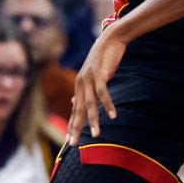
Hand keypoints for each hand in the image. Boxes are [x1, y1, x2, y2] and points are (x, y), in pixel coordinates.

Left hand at [66, 28, 126, 144]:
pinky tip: (114, 116)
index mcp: (79, 85)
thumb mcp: (91, 75)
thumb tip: (72, 101)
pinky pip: (103, 93)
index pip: (74, 109)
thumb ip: (83, 89)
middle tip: (73, 143)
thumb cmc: (102, 58)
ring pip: (90, 104)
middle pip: (78, 110)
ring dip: (93, 120)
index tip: (69, 140)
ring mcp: (89, 78)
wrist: (110, 39)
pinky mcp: (100, 74)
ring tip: (96, 134)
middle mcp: (81, 83)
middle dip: (76, 127)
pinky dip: (108, 105)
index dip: (72, 125)